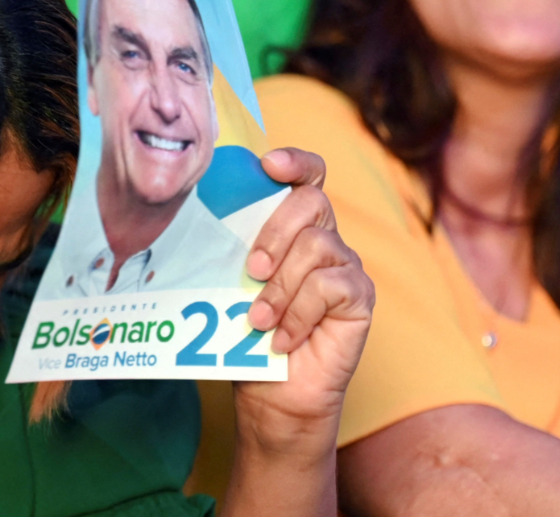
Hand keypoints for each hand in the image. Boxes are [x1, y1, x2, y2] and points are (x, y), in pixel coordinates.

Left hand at [235, 148, 374, 453]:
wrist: (273, 396)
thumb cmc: (247, 338)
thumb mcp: (230, 285)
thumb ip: (232, 250)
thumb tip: (199, 218)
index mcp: (294, 228)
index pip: (308, 177)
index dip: (295, 162)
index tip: (268, 165)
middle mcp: (326, 239)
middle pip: (311, 202)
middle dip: (274, 233)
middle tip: (251, 271)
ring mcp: (346, 266)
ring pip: (317, 246)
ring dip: (281, 286)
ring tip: (259, 319)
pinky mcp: (360, 296)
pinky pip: (330, 286)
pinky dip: (299, 313)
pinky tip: (283, 338)